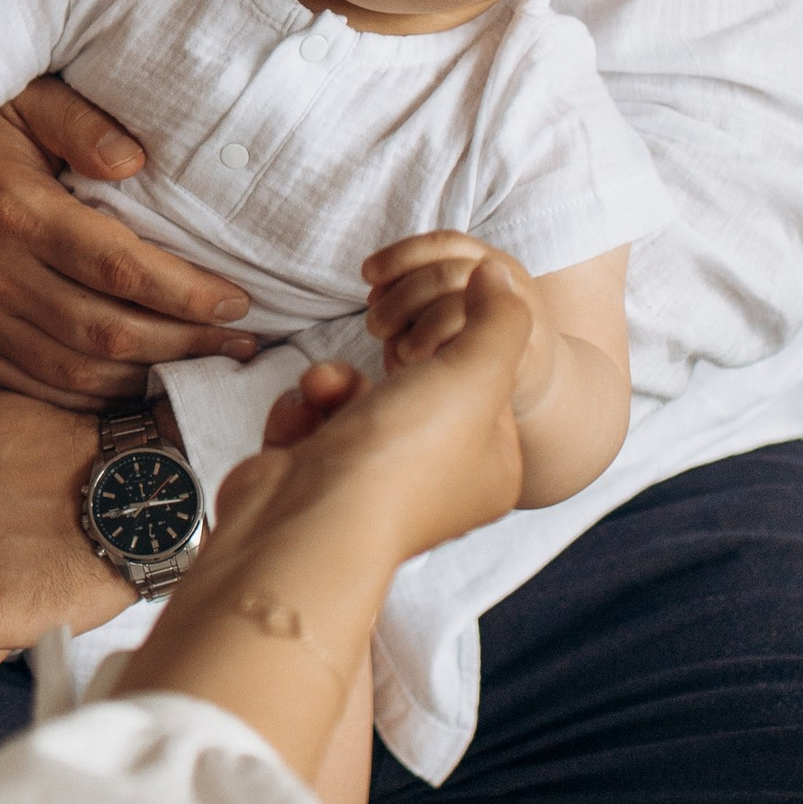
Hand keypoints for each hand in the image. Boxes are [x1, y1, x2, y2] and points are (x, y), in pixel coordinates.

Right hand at [0, 78, 255, 403]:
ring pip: (78, 375)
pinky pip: (38, 391)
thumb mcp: (17, 97)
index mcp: (17, 214)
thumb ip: (79, 122)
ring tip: (207, 368)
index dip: (186, 293)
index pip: (119, 268)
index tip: (238, 299)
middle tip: (242, 341)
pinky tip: (139, 387)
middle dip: (187, 345)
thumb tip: (138, 160)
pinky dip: (95, 398)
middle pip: (108, 333)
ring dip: (150, 380)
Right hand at [139, 269, 532, 783]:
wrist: (307, 525)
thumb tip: (498, 278)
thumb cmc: (403, 459)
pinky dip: (303, 408)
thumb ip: (499, 317)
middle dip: (391, 363)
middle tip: (390, 356)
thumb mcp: (477, 372)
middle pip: (419, 387)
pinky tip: (303, 417)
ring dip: (337, 381)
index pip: (488, 387)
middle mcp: (437, 485)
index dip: (462, 349)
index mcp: (491, 471)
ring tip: (329, 389)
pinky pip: (314, 416)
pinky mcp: (315, 480)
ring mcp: (371, 485)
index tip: (440, 337)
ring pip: (359, 397)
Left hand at [365, 231, 554, 412]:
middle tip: (375, 324)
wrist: (537, 376)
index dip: (400, 254)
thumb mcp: (450, 302)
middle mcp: (508, 280)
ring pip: (461, 308)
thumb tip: (374, 295)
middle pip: (448, 273)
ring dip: (419, 328)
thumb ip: (418, 293)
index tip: (367, 274)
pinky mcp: (523, 354)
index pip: (443, 243)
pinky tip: (421, 368)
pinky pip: (478, 349)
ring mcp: (520, 316)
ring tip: (396, 350)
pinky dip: (442, 355)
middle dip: (402, 295)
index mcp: (487, 261)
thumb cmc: (477, 336)